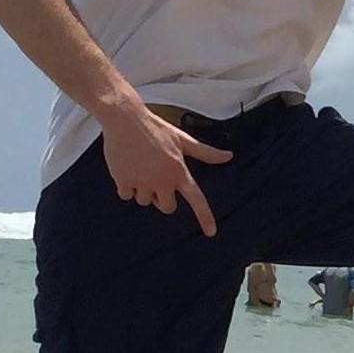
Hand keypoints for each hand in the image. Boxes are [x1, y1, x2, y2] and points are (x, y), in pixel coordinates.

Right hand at [101, 103, 232, 236]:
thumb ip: (206, 153)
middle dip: (163, 198)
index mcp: (179, 171)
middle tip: (157, 179)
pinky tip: (127, 169)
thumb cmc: (156, 129)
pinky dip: (126, 186)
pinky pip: (126, 195)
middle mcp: (162, 180)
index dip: (205, 217)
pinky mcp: (124, 181)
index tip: (211, 233)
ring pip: (145, 201)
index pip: (196, 199)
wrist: (125, 119)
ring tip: (140, 167)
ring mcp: (143, 182)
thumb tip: (229, 156)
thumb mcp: (183, 140)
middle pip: (167, 207)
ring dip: (143, 190)